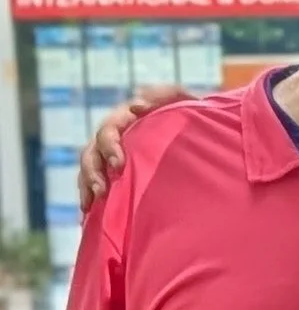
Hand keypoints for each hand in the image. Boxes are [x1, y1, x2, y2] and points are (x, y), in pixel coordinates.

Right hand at [78, 85, 187, 211]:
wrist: (199, 131)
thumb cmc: (192, 114)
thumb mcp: (185, 101)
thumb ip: (167, 95)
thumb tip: (137, 103)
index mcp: (126, 118)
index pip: (109, 130)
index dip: (110, 146)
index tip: (118, 163)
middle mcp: (114, 136)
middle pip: (92, 152)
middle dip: (94, 171)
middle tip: (103, 189)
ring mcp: (110, 154)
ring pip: (88, 169)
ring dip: (87, 185)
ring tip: (92, 203)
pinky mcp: (113, 171)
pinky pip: (92, 184)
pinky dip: (88, 197)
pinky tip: (87, 214)